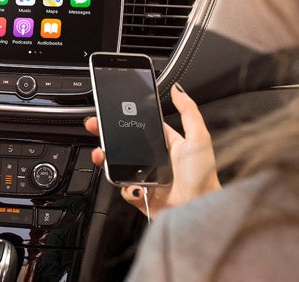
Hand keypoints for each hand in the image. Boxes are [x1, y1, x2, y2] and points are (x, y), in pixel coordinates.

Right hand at [85, 84, 220, 218]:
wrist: (198, 208)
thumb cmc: (203, 175)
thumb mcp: (199, 138)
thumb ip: (189, 112)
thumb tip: (179, 90)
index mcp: (165, 143)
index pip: (140, 126)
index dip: (124, 118)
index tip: (110, 111)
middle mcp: (153, 159)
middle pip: (123, 143)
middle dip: (106, 135)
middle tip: (95, 127)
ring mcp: (144, 177)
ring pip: (117, 164)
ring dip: (106, 159)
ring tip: (102, 155)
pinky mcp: (139, 195)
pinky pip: (122, 188)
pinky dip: (125, 187)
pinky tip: (134, 186)